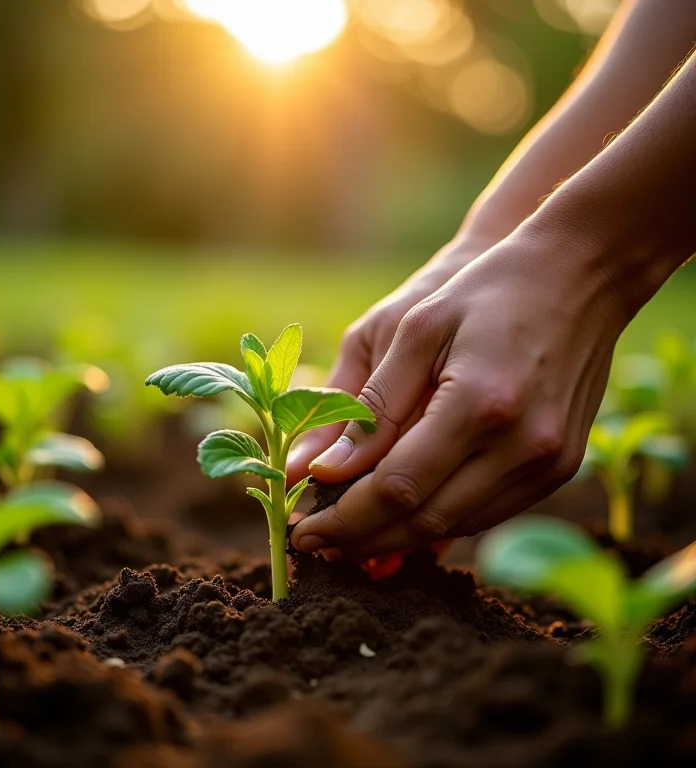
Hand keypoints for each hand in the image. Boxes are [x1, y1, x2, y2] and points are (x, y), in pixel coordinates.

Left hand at [289, 224, 628, 558]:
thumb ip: (369, 406)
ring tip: (351, 536)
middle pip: (425, 521)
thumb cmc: (486, 292)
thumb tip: (319, 471)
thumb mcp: (416, 331)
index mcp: (480, 404)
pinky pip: (488, 513)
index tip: (304, 531)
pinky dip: (439, 521)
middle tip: (319, 544)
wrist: (578, 276)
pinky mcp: (561, 468)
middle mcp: (523, 445)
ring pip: (456, 526)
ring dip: (398, 539)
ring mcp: (549, 462)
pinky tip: (404, 515)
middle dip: (363, 541)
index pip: (396, 488)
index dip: (344, 517)